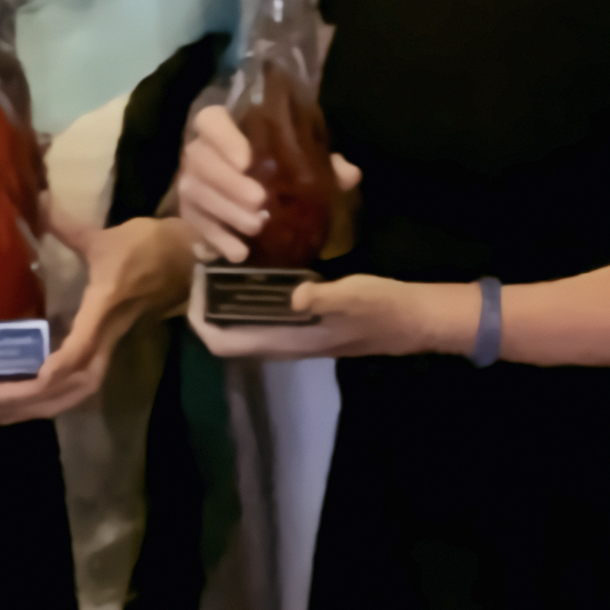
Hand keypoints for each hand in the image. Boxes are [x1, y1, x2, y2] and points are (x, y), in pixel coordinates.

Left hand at [6, 212, 195, 417]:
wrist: (192, 258)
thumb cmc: (150, 246)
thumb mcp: (105, 237)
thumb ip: (68, 227)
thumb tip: (39, 202)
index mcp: (105, 307)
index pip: (85, 344)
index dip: (63, 363)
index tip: (38, 377)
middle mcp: (110, 333)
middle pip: (82, 381)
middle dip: (45, 399)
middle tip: (3, 409)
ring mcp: (116, 341)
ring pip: (86, 386)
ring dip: (52, 402)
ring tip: (12, 412)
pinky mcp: (117, 343)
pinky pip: (89, 378)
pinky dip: (63, 393)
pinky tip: (37, 398)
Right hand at [177, 106, 359, 266]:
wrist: (242, 199)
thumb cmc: (275, 171)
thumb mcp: (301, 163)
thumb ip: (325, 165)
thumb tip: (349, 174)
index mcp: (224, 130)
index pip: (211, 120)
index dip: (225, 137)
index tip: (247, 159)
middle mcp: (199, 152)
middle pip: (201, 160)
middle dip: (229, 182)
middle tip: (260, 202)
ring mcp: (189, 183)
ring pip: (197, 192)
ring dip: (226, 211)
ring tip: (256, 227)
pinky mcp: (188, 214)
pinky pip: (195, 225)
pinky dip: (218, 239)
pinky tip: (239, 252)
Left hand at [184, 268, 456, 365]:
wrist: (417, 321)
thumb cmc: (386, 309)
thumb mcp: (357, 295)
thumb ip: (324, 297)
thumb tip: (294, 295)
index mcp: (292, 342)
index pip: (227, 343)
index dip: (201, 320)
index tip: (192, 284)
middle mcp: (287, 344)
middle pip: (229, 336)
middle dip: (208, 307)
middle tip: (202, 266)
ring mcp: (297, 336)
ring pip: (246, 327)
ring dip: (227, 304)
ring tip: (219, 265)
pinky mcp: (308, 325)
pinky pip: (264, 318)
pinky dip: (250, 300)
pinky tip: (255, 270)